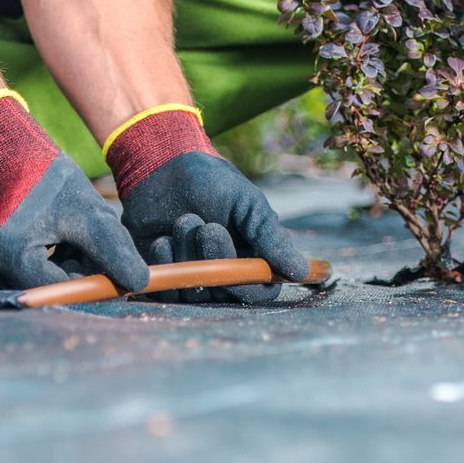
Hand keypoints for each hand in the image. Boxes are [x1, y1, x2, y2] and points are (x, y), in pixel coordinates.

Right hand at [0, 91, 148, 290]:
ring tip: (71, 237)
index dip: (92, 284)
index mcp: (8, 255)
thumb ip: (113, 250)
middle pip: (48, 290)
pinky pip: (25, 277)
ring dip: (65, 269)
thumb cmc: (51, 181)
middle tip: (91, 245)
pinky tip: (55, 242)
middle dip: (78, 274)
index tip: (117, 276)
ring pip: (39, 285)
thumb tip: (139, 284)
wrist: (10, 158)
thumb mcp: (89, 213)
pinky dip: (49, 266)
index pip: (60, 290)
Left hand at [106, 107, 308, 302]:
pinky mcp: (162, 276)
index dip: (248, 283)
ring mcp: (192, 276)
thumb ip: (272, 238)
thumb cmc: (212, 182)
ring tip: (184, 220)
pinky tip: (162, 238)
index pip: (260, 292)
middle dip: (215, 260)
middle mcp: (223, 272)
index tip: (236, 255)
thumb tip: (300, 272)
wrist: (162, 168)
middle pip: (225, 294)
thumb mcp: (249, 204)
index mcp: (251, 258)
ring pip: (194, 292)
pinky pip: (165, 291)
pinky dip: (165, 264)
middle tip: (206, 227)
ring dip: (188, 256)